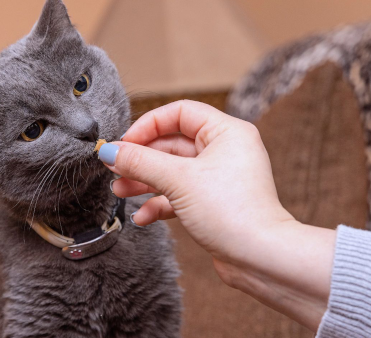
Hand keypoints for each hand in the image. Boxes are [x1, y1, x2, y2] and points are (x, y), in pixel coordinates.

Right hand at [99, 100, 334, 331]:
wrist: (260, 257)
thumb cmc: (232, 212)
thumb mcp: (179, 180)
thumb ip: (141, 162)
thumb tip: (110, 150)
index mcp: (226, 132)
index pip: (180, 113)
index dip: (148, 125)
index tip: (125, 144)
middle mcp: (226, 151)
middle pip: (173, 144)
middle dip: (142, 159)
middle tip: (115, 170)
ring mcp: (220, 179)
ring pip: (173, 172)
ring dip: (145, 181)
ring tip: (120, 192)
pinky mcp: (215, 205)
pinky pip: (181, 196)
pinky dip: (160, 203)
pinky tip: (142, 217)